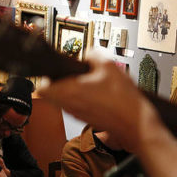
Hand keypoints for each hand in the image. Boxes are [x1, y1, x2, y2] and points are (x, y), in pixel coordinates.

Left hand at [40, 61, 156, 152]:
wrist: (135, 123)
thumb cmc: (121, 99)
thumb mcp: (109, 66)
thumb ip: (94, 54)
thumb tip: (89, 54)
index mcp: (68, 92)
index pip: (41, 88)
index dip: (47, 77)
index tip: (56, 70)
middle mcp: (69, 106)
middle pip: (52, 95)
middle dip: (59, 83)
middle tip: (72, 74)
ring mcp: (77, 115)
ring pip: (64, 101)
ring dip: (71, 91)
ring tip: (88, 83)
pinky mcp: (87, 119)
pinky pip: (77, 107)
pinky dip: (82, 100)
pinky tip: (99, 94)